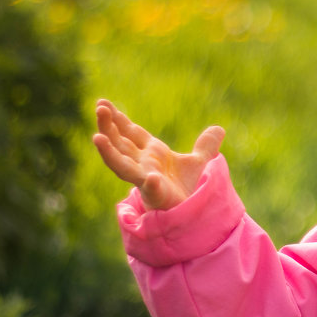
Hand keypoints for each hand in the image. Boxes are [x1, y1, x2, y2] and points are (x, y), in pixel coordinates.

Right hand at [92, 99, 224, 209]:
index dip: (118, 119)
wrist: (192, 213)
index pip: (131, 133)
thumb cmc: (188, 189)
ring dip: (108, 152)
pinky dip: (151, 184)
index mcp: (152, 154)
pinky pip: (152, 189)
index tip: (103, 103)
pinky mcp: (157, 196)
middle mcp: (144, 165)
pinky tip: (151, 178)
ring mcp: (146, 180)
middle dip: (109, 127)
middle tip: (100, 108)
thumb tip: (219, 129)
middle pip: (120, 144)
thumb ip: (206, 146)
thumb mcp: (199, 162)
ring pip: (122, 165)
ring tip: (97, 137)